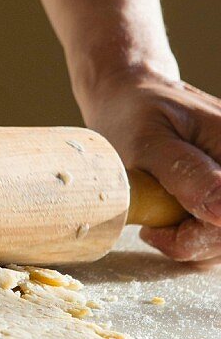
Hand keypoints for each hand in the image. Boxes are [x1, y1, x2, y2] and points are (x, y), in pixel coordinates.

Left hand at [78, 67, 220, 261]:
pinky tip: (164, 220)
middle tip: (150, 224)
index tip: (155, 229)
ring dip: (190, 241)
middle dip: (191, 241)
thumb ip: (185, 173)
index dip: (200, 236)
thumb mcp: (149, 141)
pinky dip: (190, 237)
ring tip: (155, 217)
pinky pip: (216, 233)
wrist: (127, 96)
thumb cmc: (133, 113)